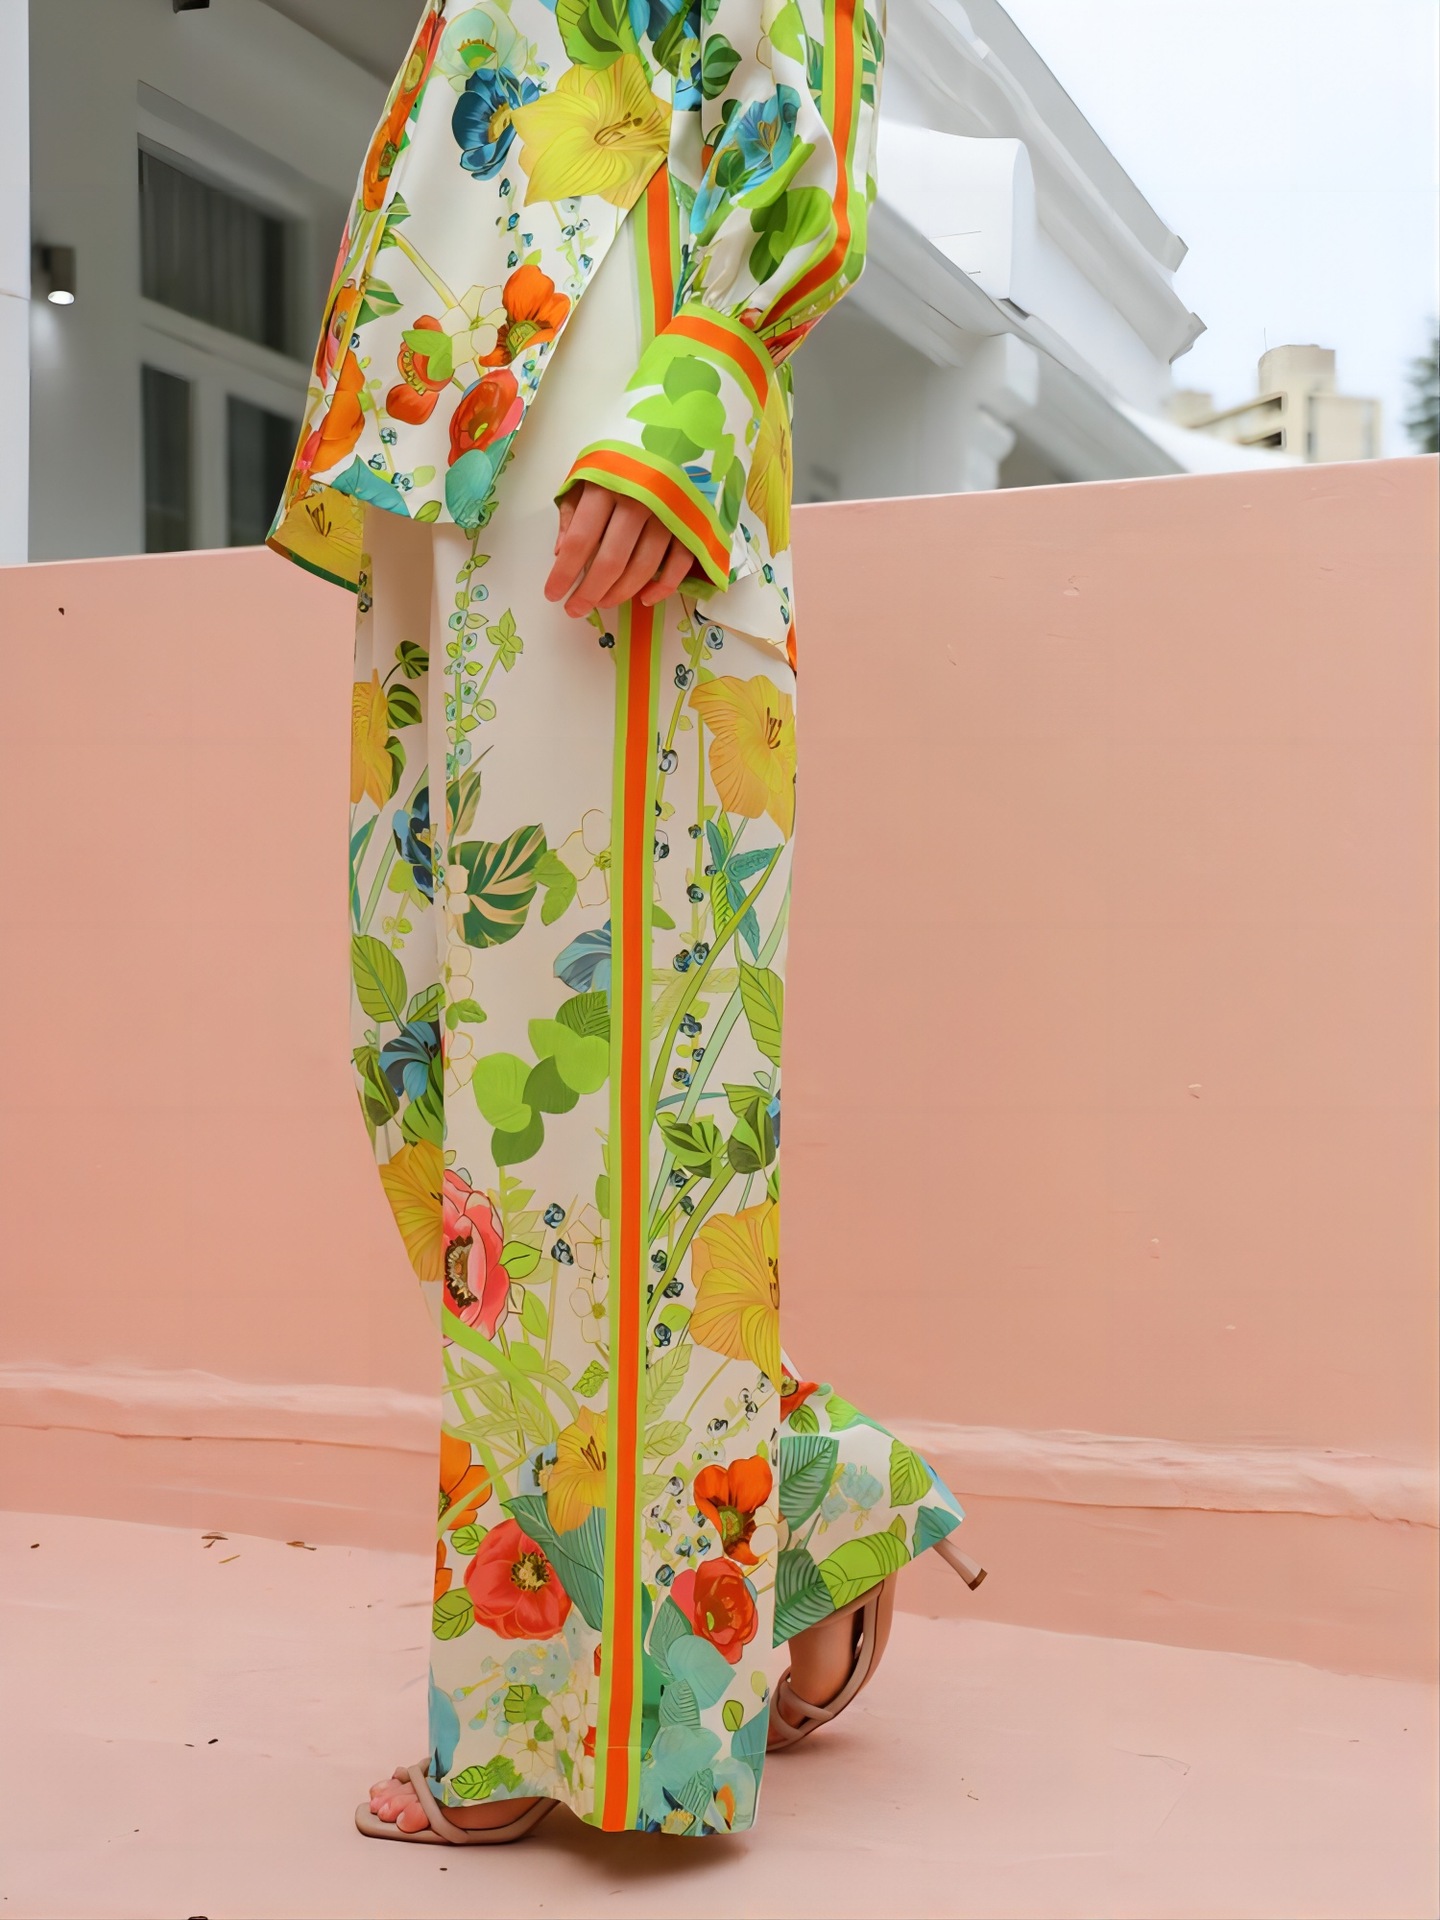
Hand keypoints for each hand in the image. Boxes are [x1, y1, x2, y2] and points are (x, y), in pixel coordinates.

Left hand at [544, 481, 695, 618]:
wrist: (669, 443)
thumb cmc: (618, 466)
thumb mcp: (586, 478)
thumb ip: (571, 513)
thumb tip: (560, 554)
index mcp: (606, 486)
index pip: (580, 539)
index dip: (564, 573)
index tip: (553, 595)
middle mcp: (639, 500)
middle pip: (611, 560)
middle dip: (590, 592)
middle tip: (575, 610)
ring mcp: (668, 513)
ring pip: (644, 567)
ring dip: (621, 593)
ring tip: (603, 602)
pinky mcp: (690, 524)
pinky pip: (679, 565)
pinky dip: (663, 588)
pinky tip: (644, 599)